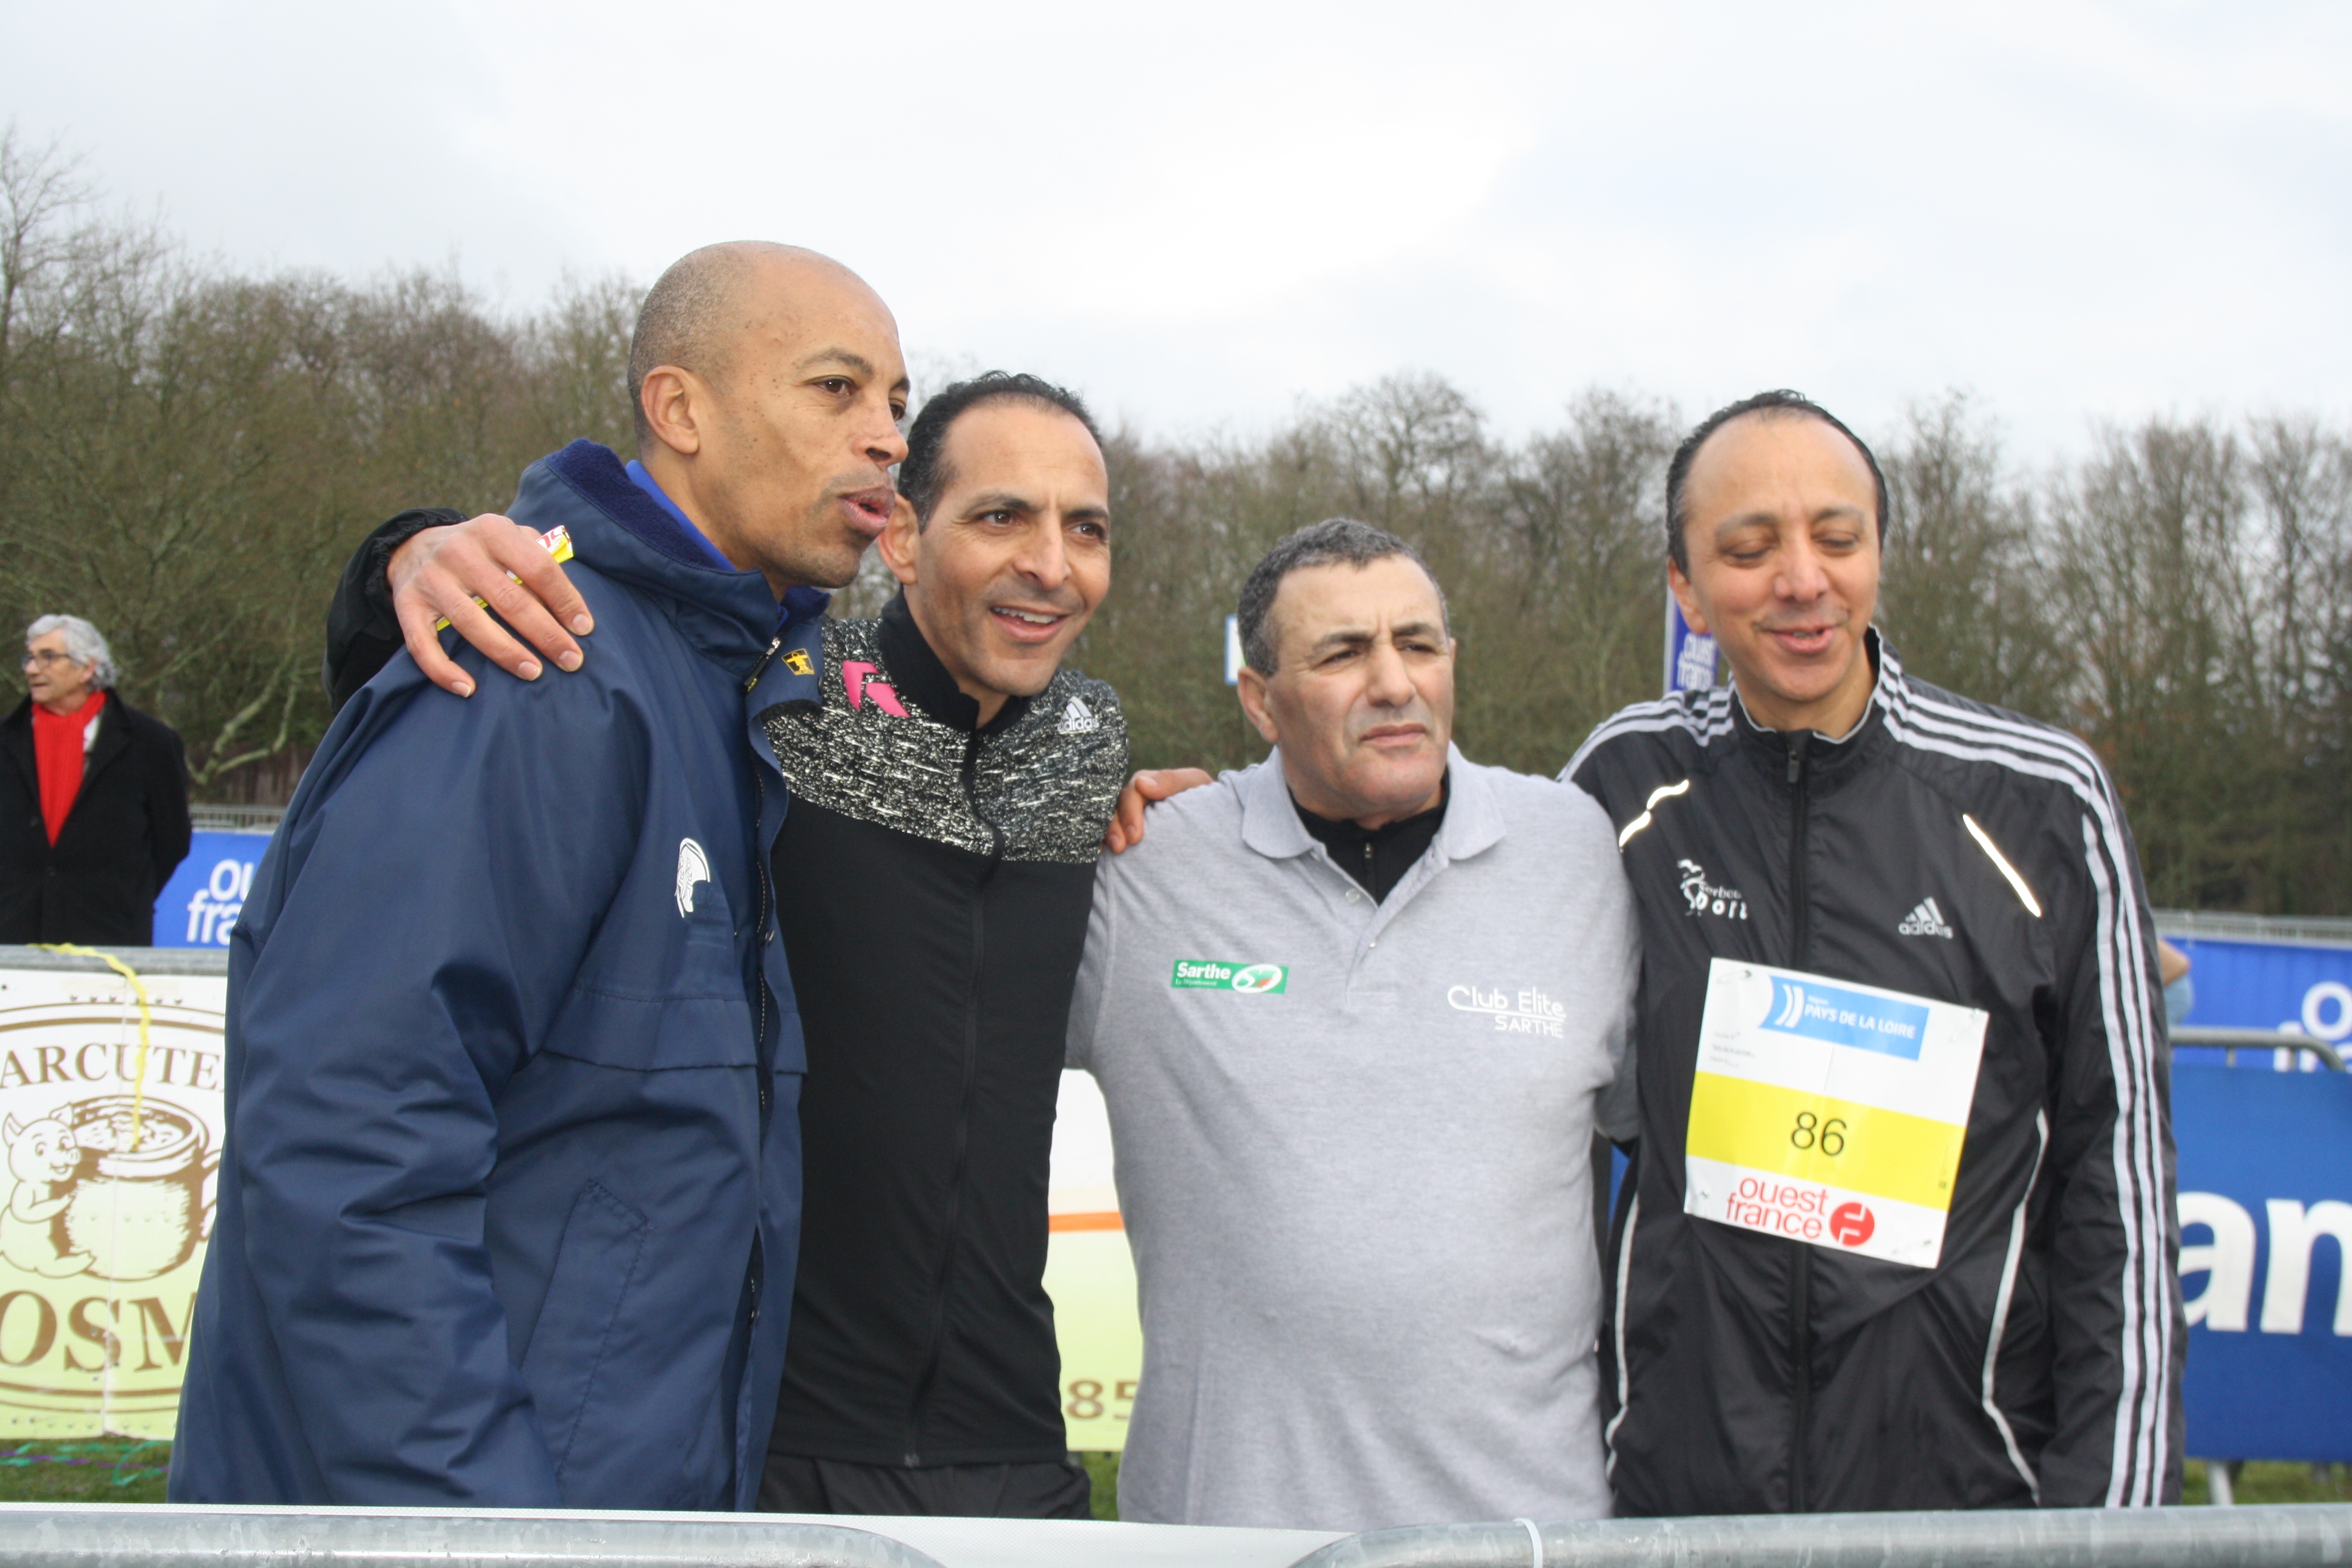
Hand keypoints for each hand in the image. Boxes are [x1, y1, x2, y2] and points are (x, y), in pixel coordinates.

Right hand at [391, 516, 595, 696]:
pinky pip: (422, 644)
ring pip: (471, 622)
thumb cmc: (481, 551)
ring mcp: (430, 578)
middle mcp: (459, 551)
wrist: (414, 547)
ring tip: (534, 673)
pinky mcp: (406, 604)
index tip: (584, 629)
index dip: (564, 600)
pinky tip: (468, 688)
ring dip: (506, 653)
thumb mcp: (509, 538)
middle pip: (509, 599)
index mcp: (492, 531)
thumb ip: (540, 557)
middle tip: (571, 660)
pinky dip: (443, 670)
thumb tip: (572, 600)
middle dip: (546, 634)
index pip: (538, 568)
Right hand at [1103, 768, 1213, 852]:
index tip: (1135, 836)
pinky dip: (1101, 841)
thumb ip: (1171, 781)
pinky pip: (1107, 834)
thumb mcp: (1194, 783)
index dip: (1130, 812)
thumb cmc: (1207, 800)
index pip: (1131, 793)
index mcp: (1148, 784)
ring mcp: (1129, 817)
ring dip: (1107, 834)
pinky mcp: (1127, 834)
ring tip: (1114, 851)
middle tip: (1121, 847)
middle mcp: (1135, 799)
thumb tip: (1142, 784)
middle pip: (1115, 807)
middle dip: (1115, 827)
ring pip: (1107, 820)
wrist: (1217, 827)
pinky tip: (1101, 854)